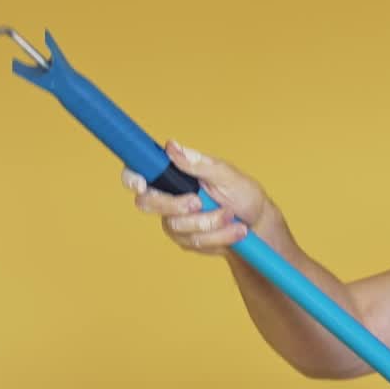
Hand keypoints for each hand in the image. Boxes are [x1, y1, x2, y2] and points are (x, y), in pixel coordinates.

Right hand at [121, 140, 275, 254]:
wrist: (257, 224)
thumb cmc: (242, 193)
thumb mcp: (226, 174)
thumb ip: (198, 163)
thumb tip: (172, 146)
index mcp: (174, 174)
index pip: (139, 173)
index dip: (132, 178)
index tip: (143, 185)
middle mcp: (168, 197)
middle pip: (148, 203)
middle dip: (176, 205)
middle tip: (199, 202)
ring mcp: (174, 220)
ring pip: (177, 226)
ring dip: (210, 222)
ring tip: (232, 215)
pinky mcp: (186, 240)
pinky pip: (194, 242)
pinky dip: (219, 236)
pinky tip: (235, 230)